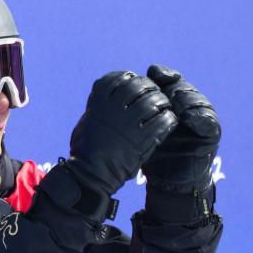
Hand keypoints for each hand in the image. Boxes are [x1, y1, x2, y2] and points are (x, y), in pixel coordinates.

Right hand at [65, 70, 177, 197]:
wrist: (91, 174)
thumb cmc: (85, 149)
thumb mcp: (87, 120)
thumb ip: (98, 106)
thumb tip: (108, 95)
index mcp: (97, 102)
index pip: (118, 78)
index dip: (129, 77)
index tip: (133, 81)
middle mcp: (112, 109)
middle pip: (139, 85)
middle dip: (149, 87)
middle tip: (154, 92)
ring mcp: (128, 123)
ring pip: (154, 101)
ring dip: (162, 102)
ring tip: (164, 106)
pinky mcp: (142, 139)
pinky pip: (162, 122)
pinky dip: (167, 119)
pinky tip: (167, 121)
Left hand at [141, 65, 220, 194]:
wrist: (166, 179)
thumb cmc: (148, 150)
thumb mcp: (137, 126)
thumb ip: (132, 107)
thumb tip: (119, 85)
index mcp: (168, 100)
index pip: (167, 80)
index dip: (162, 74)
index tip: (154, 72)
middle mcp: (185, 106)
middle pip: (182, 87)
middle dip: (173, 86)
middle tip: (164, 89)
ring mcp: (200, 118)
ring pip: (197, 100)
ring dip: (186, 99)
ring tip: (175, 102)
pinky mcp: (211, 133)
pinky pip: (209, 120)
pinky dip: (199, 117)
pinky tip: (187, 117)